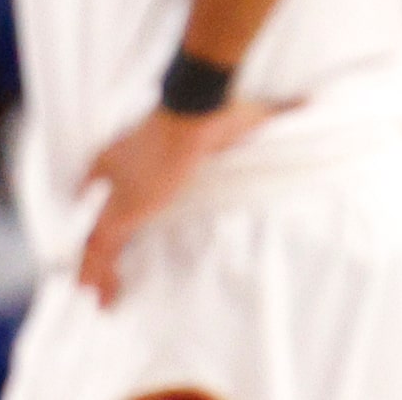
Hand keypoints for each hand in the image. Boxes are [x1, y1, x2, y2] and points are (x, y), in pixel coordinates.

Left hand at [77, 101, 278, 304]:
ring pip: (95, 236)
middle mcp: (119, 172)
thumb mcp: (249, 113)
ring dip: (96, 264)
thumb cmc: (216, 110)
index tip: (94, 195)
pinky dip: (99, 273)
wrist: (193, 110)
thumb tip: (308, 103)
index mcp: (138, 146)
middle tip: (96, 264)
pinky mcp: (121, 213)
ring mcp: (117, 193)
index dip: (100, 184)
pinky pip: (101, 250)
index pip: (107, 168)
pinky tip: (105, 298)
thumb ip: (277, 109)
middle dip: (98, 238)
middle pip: (96, 211)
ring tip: (97, 293)